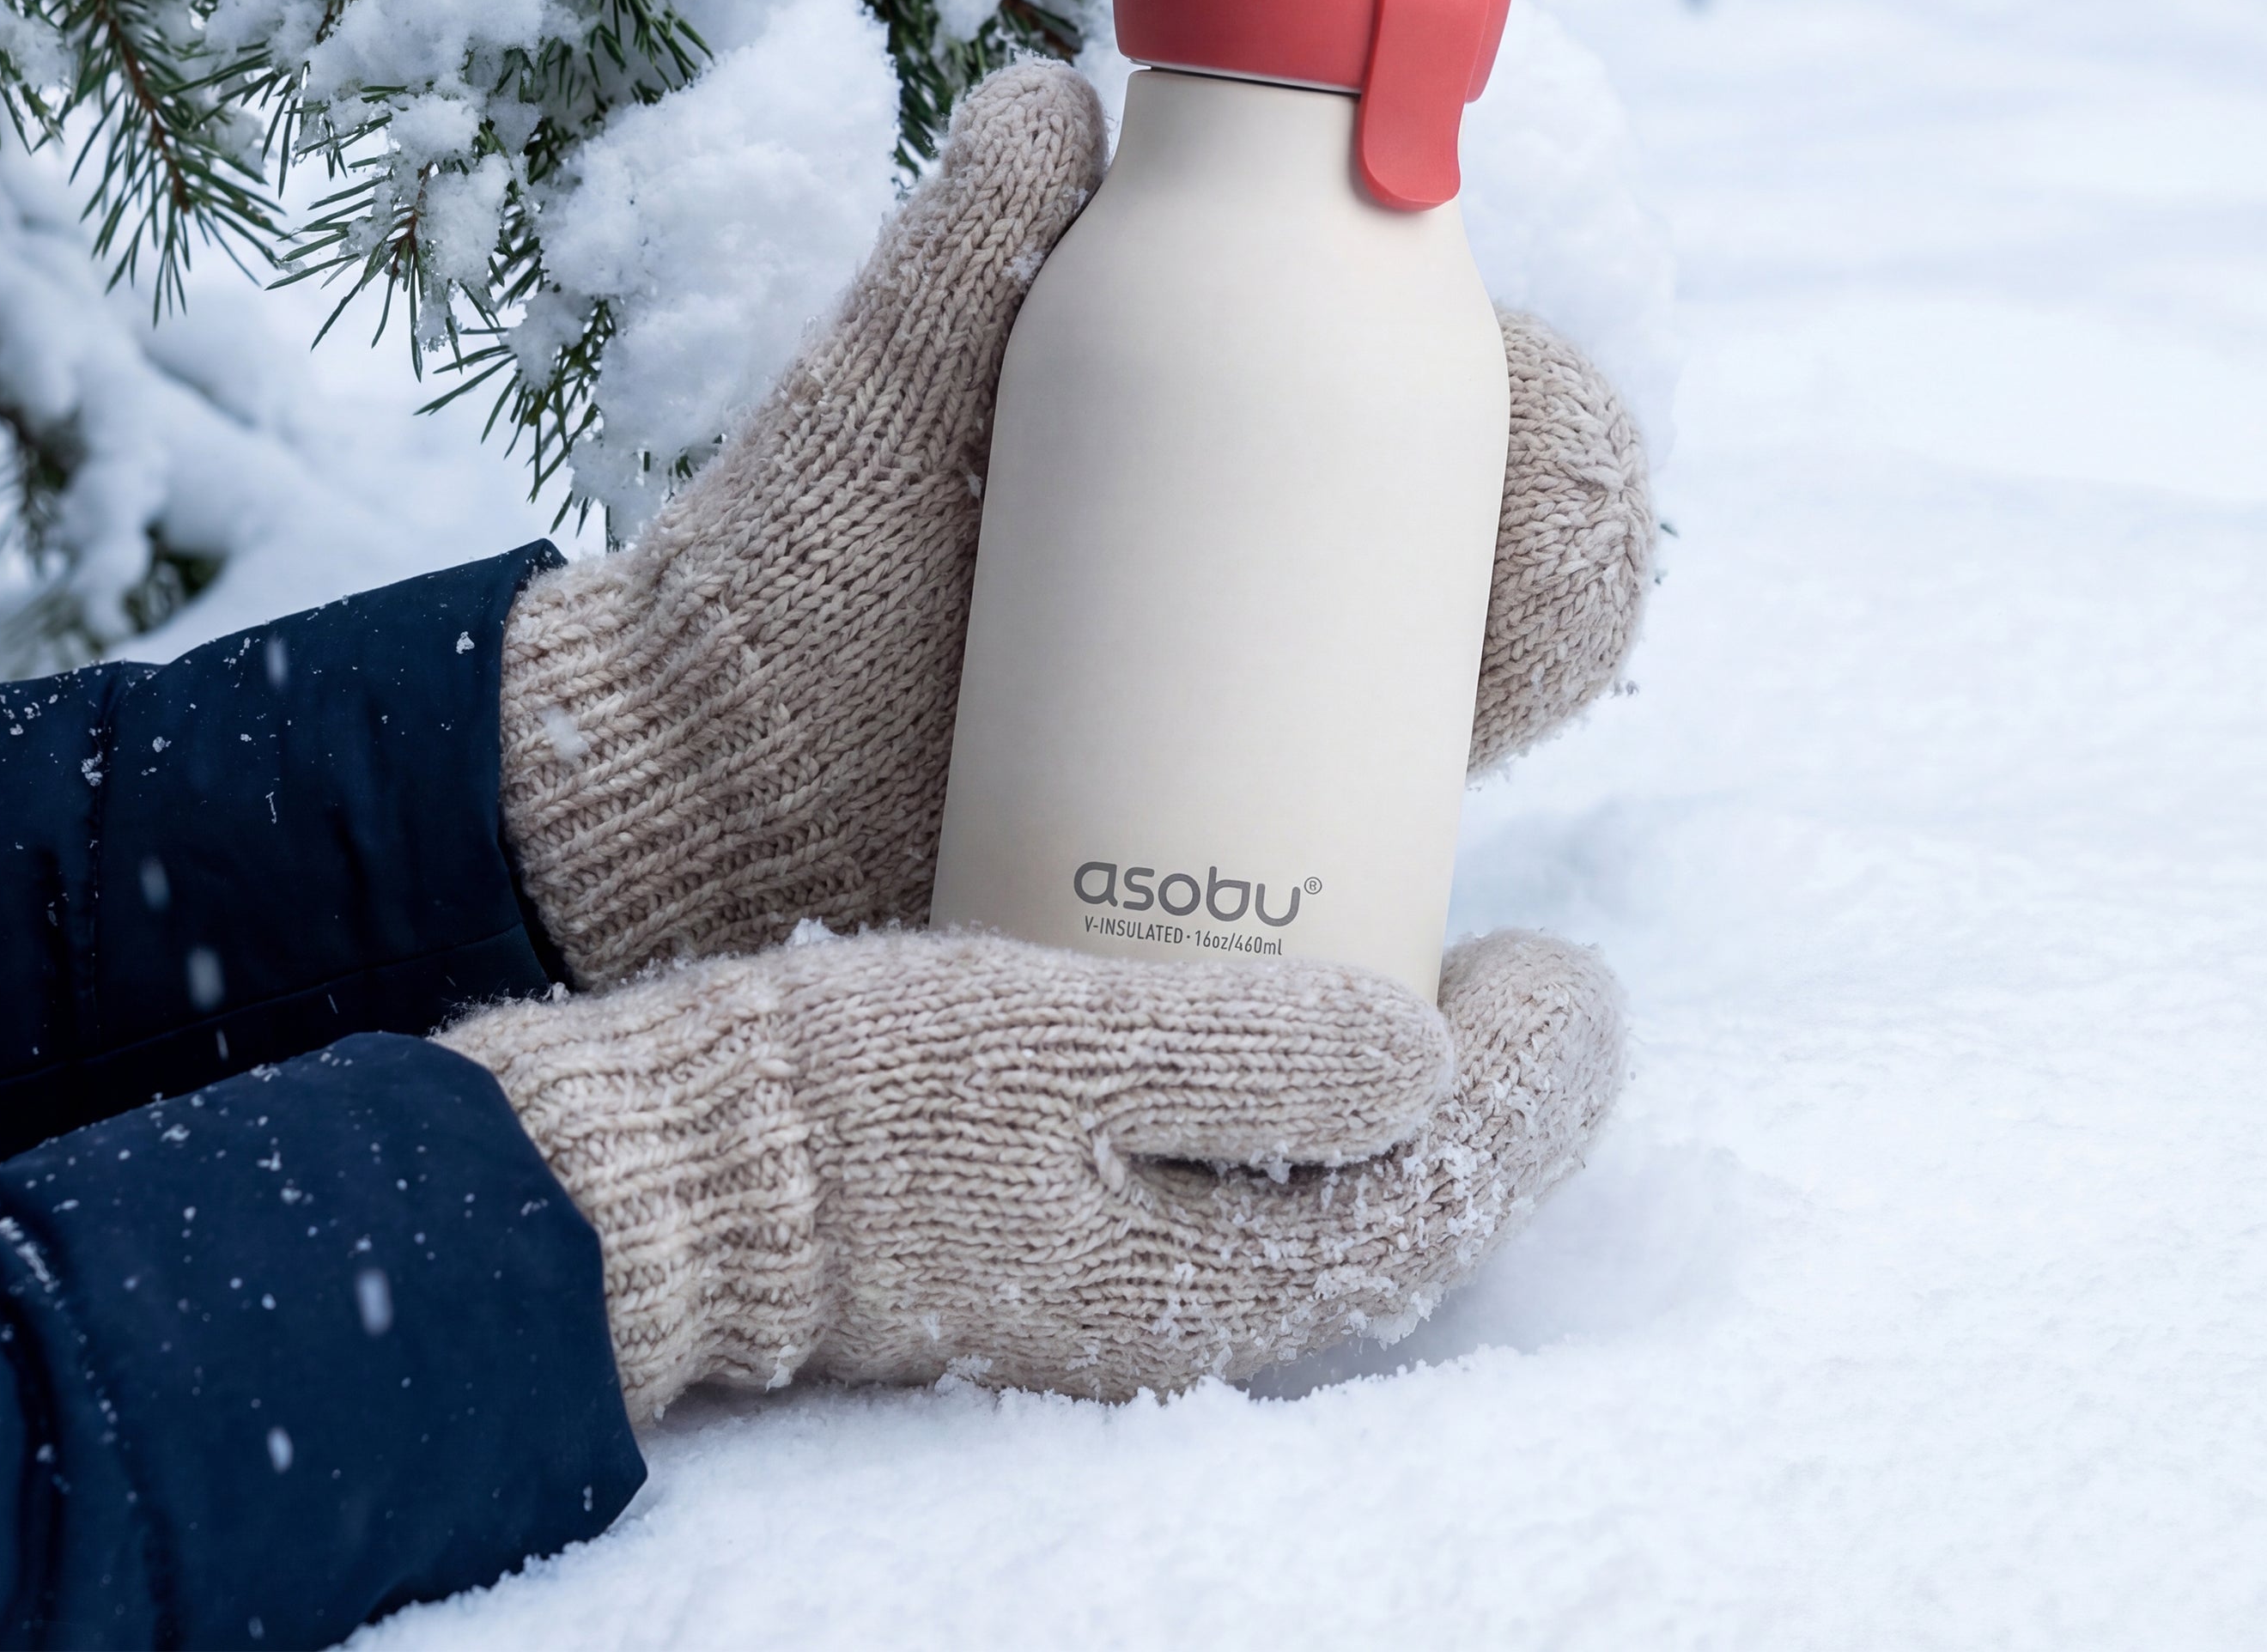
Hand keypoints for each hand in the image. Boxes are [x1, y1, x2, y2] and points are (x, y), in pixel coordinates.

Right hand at [444, 923, 1621, 1414]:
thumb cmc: (865, 1096)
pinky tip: (1328, 1050)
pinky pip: (1269, 1197)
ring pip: (1348, 1212)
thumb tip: (1423, 1054)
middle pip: (1417, 1218)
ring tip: (1471, 997)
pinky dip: (1336, 1127)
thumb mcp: (1055, 1042)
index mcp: (1207, 1267)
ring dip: (1433, 1117)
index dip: (1536, 1084)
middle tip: (1555, 975)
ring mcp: (1141, 1283)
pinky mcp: (1089, 1244)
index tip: (1570, 961)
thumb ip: (1241, 1054)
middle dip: (1513, 1105)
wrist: (696, 1177)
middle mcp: (1196, 1305)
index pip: (1441, 1193)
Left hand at [499, 62, 1655, 984]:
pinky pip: (1361, 832)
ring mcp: (1245, 714)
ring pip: (1447, 683)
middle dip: (1551, 549)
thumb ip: (954, 258)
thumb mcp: (877, 402)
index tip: (1533, 391)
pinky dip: (1421, 833)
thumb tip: (1051, 94)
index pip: (1420, 402)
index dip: (1527, 401)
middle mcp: (1260, 574)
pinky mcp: (1214, 844)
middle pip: (1482, 548)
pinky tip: (1434, 844)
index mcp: (1209, 444)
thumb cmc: (789, 564)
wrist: (700, 773)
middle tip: (1518, 560)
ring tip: (1485, 678)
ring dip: (1516, 675)